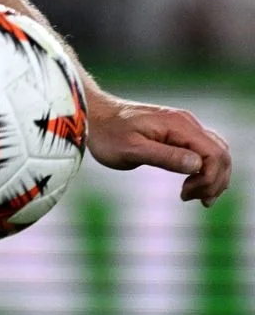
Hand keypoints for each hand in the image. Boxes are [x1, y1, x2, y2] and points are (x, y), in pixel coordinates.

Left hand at [87, 91, 231, 205]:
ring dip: (213, 177)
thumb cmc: (107, 134)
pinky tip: (193, 185)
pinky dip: (205, 170)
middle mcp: (186, 123)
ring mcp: (183, 126)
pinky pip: (203, 151)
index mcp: (178, 125)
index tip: (186, 194)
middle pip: (221, 154)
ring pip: (216, 153)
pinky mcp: (177, 133)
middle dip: (215, 181)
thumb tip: (197, 165)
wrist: (93, 115)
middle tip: (194, 200)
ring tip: (195, 197)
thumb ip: (164, 156)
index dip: (209, 179)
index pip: (215, 154)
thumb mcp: (131, 150)